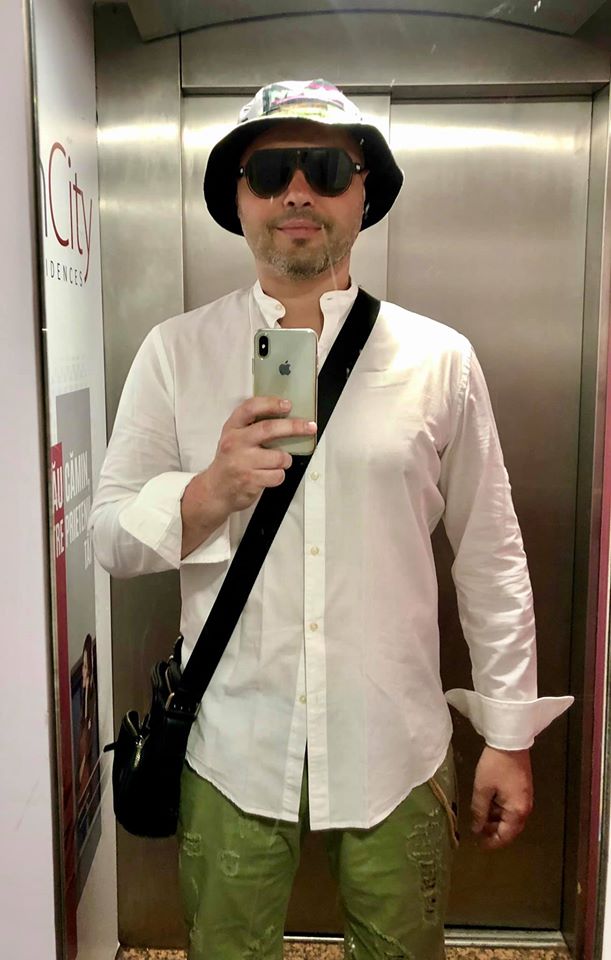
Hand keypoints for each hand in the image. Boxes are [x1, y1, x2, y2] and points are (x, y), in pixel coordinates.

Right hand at [204, 395, 316, 512]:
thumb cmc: (230, 461)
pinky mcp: (250, 480)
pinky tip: (269, 475)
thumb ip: (252, 426)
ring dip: (286, 459)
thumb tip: (285, 417)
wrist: (215, 490)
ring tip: (279, 461)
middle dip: (294, 426)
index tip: (287, 405)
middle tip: (309, 427)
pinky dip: (279, 475)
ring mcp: (242, 462)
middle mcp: (235, 443)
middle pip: (269, 429)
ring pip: (279, 456)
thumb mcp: (233, 438)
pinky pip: (277, 475)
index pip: (250, 408)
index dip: (271, 404)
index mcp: (232, 428)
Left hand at [471, 746, 532, 849]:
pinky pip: (512, 808)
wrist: (510, 743)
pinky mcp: (523, 789)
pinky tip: (488, 806)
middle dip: (494, 832)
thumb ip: (479, 811)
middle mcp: (525, 808)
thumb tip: (477, 828)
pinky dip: (500, 810)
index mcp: (517, 811)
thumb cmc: (495, 766)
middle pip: (510, 829)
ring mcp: (525, 798)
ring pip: (511, 818)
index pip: (505, 836)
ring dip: (496, 821)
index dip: (492, 842)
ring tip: (479, 818)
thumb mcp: (482, 789)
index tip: (479, 844)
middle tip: (477, 830)